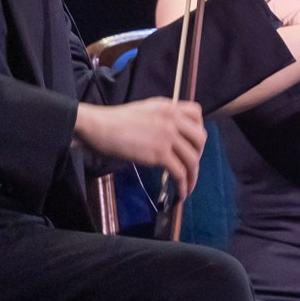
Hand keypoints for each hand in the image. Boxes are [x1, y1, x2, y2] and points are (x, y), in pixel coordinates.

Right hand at [73, 98, 206, 198]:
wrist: (99, 126)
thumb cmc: (114, 121)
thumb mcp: (144, 111)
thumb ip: (160, 119)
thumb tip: (169, 138)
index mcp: (168, 107)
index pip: (197, 112)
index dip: (198, 128)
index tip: (192, 142)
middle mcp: (172, 119)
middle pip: (200, 138)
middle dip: (198, 154)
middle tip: (189, 165)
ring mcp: (167, 136)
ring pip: (192, 158)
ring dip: (193, 175)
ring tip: (188, 186)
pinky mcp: (160, 153)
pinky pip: (180, 172)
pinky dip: (183, 185)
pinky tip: (180, 193)